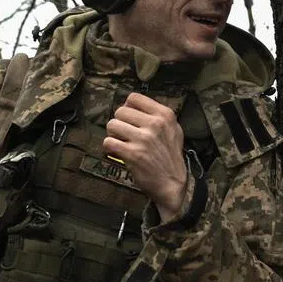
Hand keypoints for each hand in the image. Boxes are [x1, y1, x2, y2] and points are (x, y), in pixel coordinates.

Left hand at [103, 92, 189, 218]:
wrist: (173, 183)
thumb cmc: (170, 157)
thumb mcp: (174, 130)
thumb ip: (157, 115)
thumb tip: (131, 105)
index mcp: (165, 115)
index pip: (134, 98)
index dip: (127, 107)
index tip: (129, 118)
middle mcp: (155, 124)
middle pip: (120, 111)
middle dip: (119, 123)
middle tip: (125, 134)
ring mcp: (143, 139)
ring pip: (112, 125)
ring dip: (113, 135)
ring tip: (121, 142)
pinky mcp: (132, 154)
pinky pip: (108, 142)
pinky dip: (109, 148)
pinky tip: (118, 152)